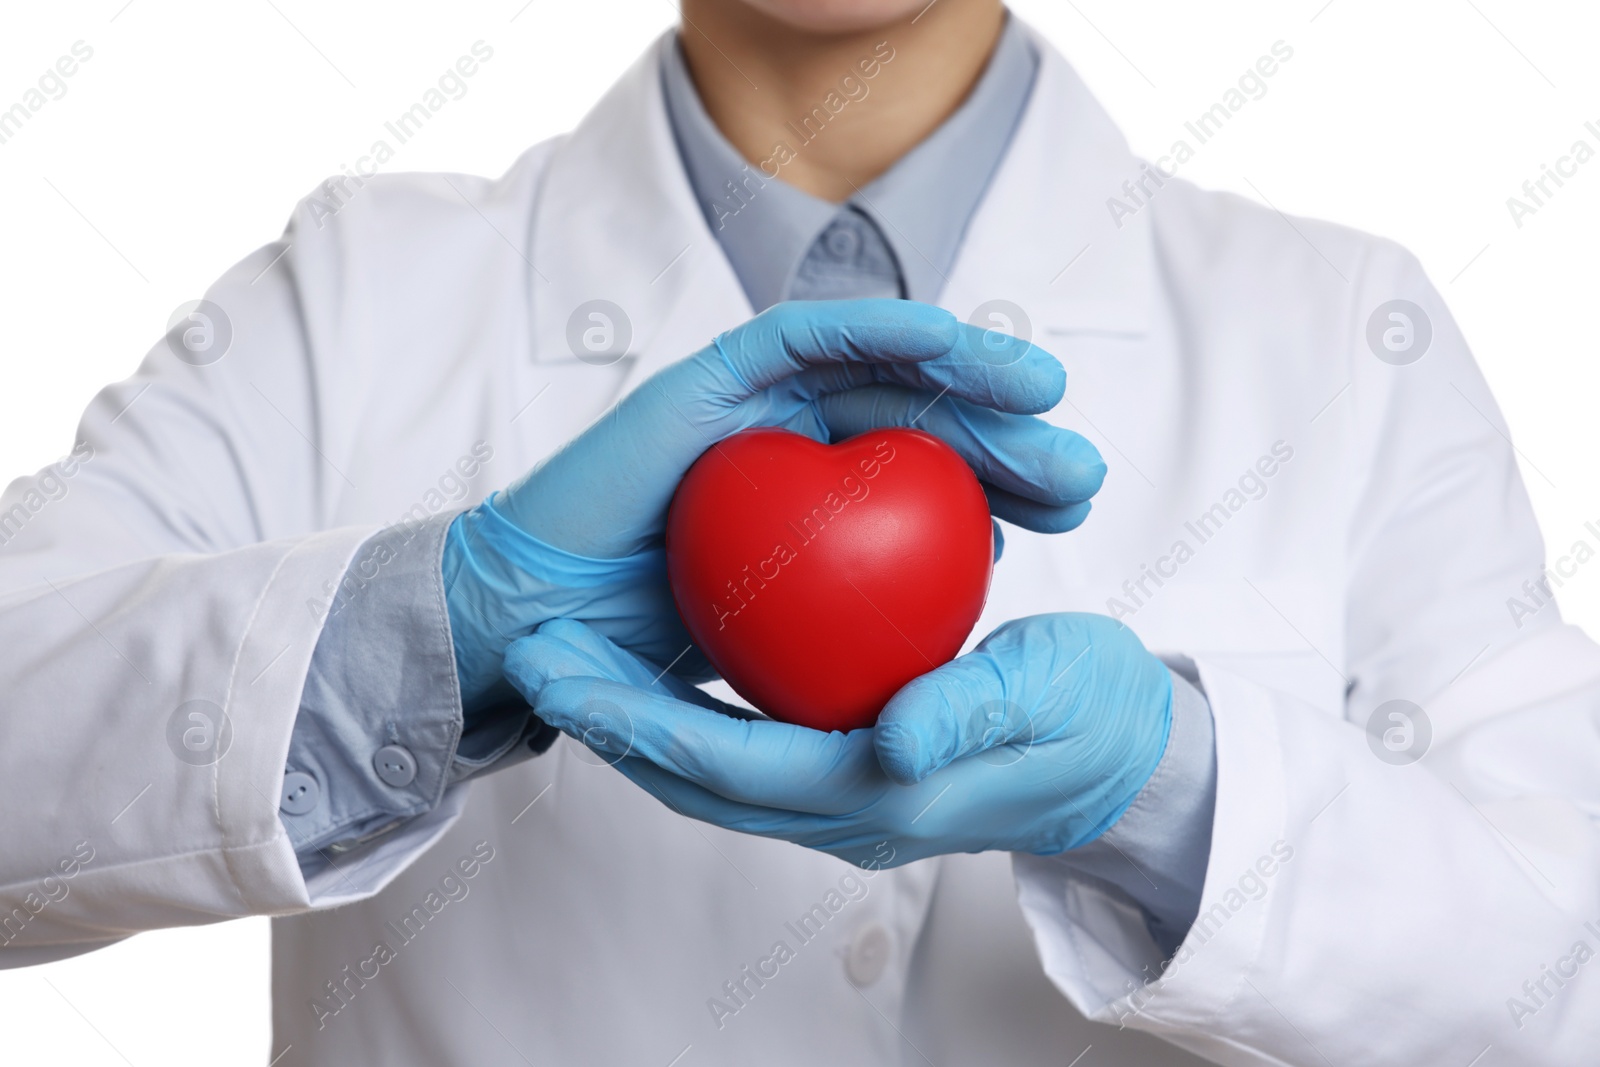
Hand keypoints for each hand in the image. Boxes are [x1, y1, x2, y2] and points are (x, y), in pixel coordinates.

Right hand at [444, 299, 1105, 712]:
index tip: (1071, 511)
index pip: (928, 478)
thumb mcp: (796, 644)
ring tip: (1045, 391)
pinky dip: (878, 327)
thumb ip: (873, 610)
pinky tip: (950, 343)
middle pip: (919, 415)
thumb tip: (975, 575)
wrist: (549, 630)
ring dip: (966, 367)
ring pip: (877, 365)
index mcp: (815, 504)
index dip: (1006, 480)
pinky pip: (804, 335)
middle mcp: (792, 443)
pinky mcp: (712, 376)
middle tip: (1081, 467)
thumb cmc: (656, 647)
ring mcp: (754, 405)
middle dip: (1008, 432)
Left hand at [501, 613, 1172, 866]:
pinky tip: (659, 668)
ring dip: (636, 728)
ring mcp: (846, 804)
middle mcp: (848, 813)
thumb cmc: (1093, 714)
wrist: (1123, 760)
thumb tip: (894, 736)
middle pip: (698, 781)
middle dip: (608, 726)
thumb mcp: (1053, 692)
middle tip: (537, 659)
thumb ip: (975, 711)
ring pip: (712, 777)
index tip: (566, 672)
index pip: (733, 765)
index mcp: (884, 795)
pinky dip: (688, 723)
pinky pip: (746, 758)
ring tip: (573, 666)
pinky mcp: (851, 779)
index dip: (640, 723)